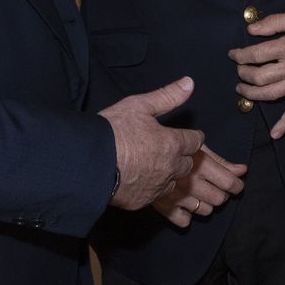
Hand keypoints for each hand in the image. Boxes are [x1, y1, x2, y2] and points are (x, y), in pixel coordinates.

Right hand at [98, 77, 203, 209]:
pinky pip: (155, 196)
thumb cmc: (113, 131)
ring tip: (155, 167)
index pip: (196, 141)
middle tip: (170, 150)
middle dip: (183, 157)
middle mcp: (170, 167)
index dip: (192, 137)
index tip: (188, 136)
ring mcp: (157, 187)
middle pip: (188, 164)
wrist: (89, 162)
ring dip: (169, 174)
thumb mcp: (139, 105)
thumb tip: (189, 83)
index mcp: (173, 143)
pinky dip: (152, 189)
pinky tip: (141, 181)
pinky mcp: (143, 201)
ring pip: (173, 182)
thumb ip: (167, 96)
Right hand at [151, 145, 247, 227]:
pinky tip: (183, 205)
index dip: (236, 185)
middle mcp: (191, 182)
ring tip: (198, 193)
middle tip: (215, 186)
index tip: (235, 185)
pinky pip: (184, 220)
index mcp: (200, 163)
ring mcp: (177, 197)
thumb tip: (243, 170)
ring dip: (206, 204)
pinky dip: (187, 215)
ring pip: (205, 210)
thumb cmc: (163, 141)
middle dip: (221, 193)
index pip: (229, 182)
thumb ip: (220, 159)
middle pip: (219, 198)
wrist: (127, 153)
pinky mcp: (164, 207)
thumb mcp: (194, 145)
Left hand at [229, 8, 284, 139]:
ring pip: (271, 94)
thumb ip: (275, 22)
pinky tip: (275, 134)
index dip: (241, 55)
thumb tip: (251, 29)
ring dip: (252, 95)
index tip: (234, 54)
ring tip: (242, 90)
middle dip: (243, 74)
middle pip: (259, 77)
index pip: (257, 55)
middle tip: (239, 69)